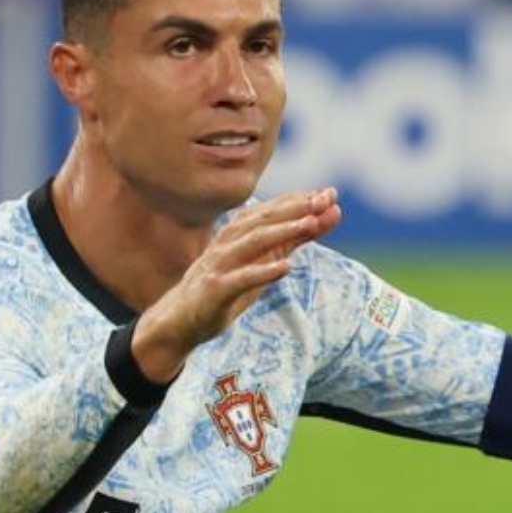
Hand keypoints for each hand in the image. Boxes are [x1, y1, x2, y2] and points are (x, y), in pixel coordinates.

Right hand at [131, 188, 343, 381]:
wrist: (181, 319)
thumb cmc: (227, 286)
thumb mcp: (265, 261)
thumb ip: (295, 239)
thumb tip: (330, 213)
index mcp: (238, 233)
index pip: (271, 210)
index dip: (299, 201)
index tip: (330, 193)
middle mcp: (228, 243)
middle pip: (263, 220)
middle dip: (294, 209)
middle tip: (324, 200)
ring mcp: (220, 264)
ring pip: (253, 242)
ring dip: (283, 231)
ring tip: (311, 224)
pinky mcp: (215, 289)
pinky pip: (241, 279)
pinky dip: (263, 272)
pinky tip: (285, 267)